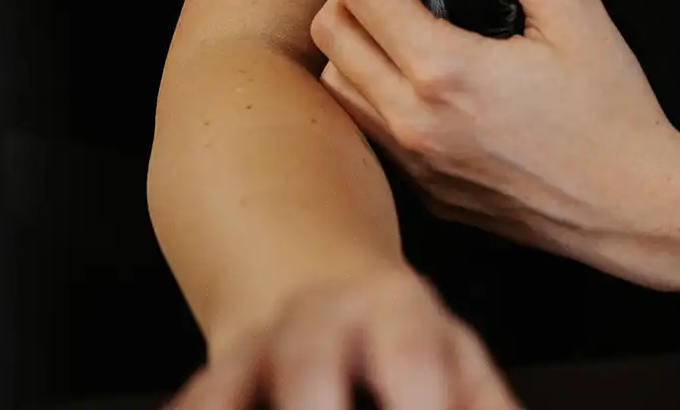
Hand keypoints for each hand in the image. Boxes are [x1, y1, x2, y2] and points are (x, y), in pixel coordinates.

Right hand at [166, 271, 517, 409]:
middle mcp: (319, 318)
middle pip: (308, 363)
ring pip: (234, 379)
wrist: (317, 282)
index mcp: (396, 310)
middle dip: (314, 404)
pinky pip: (197, 401)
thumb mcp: (456, 362)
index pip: (409, 351)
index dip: (419, 398)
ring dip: (239, 407)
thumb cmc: (403, 342)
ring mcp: (260, 345)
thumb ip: (482, 404)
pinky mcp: (218, 376)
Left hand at [309, 0, 679, 276]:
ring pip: (336, 91)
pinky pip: (368, 134)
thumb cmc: (609, 110)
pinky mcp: (425, 195)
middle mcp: (412, 123)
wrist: (629, 206)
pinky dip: (371, 95)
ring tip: (401, 26)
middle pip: (330, 37)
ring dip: (354, 45)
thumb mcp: (574, 9)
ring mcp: (414, 166)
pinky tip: (416, 79)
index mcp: (443, 71)